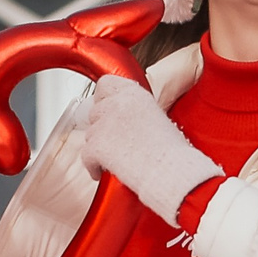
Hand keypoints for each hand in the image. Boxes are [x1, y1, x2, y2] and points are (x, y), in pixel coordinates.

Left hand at [77, 78, 222, 225]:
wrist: (172, 171)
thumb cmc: (172, 152)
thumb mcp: (157, 118)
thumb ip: (136, 112)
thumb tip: (124, 120)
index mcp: (134, 94)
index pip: (105, 84)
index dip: (103, 98)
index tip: (106, 108)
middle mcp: (117, 103)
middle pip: (95, 111)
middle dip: (102, 126)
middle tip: (113, 140)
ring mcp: (104, 124)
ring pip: (90, 134)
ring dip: (99, 146)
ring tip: (115, 159)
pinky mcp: (97, 145)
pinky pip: (86, 155)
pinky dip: (93, 166)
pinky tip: (102, 172)